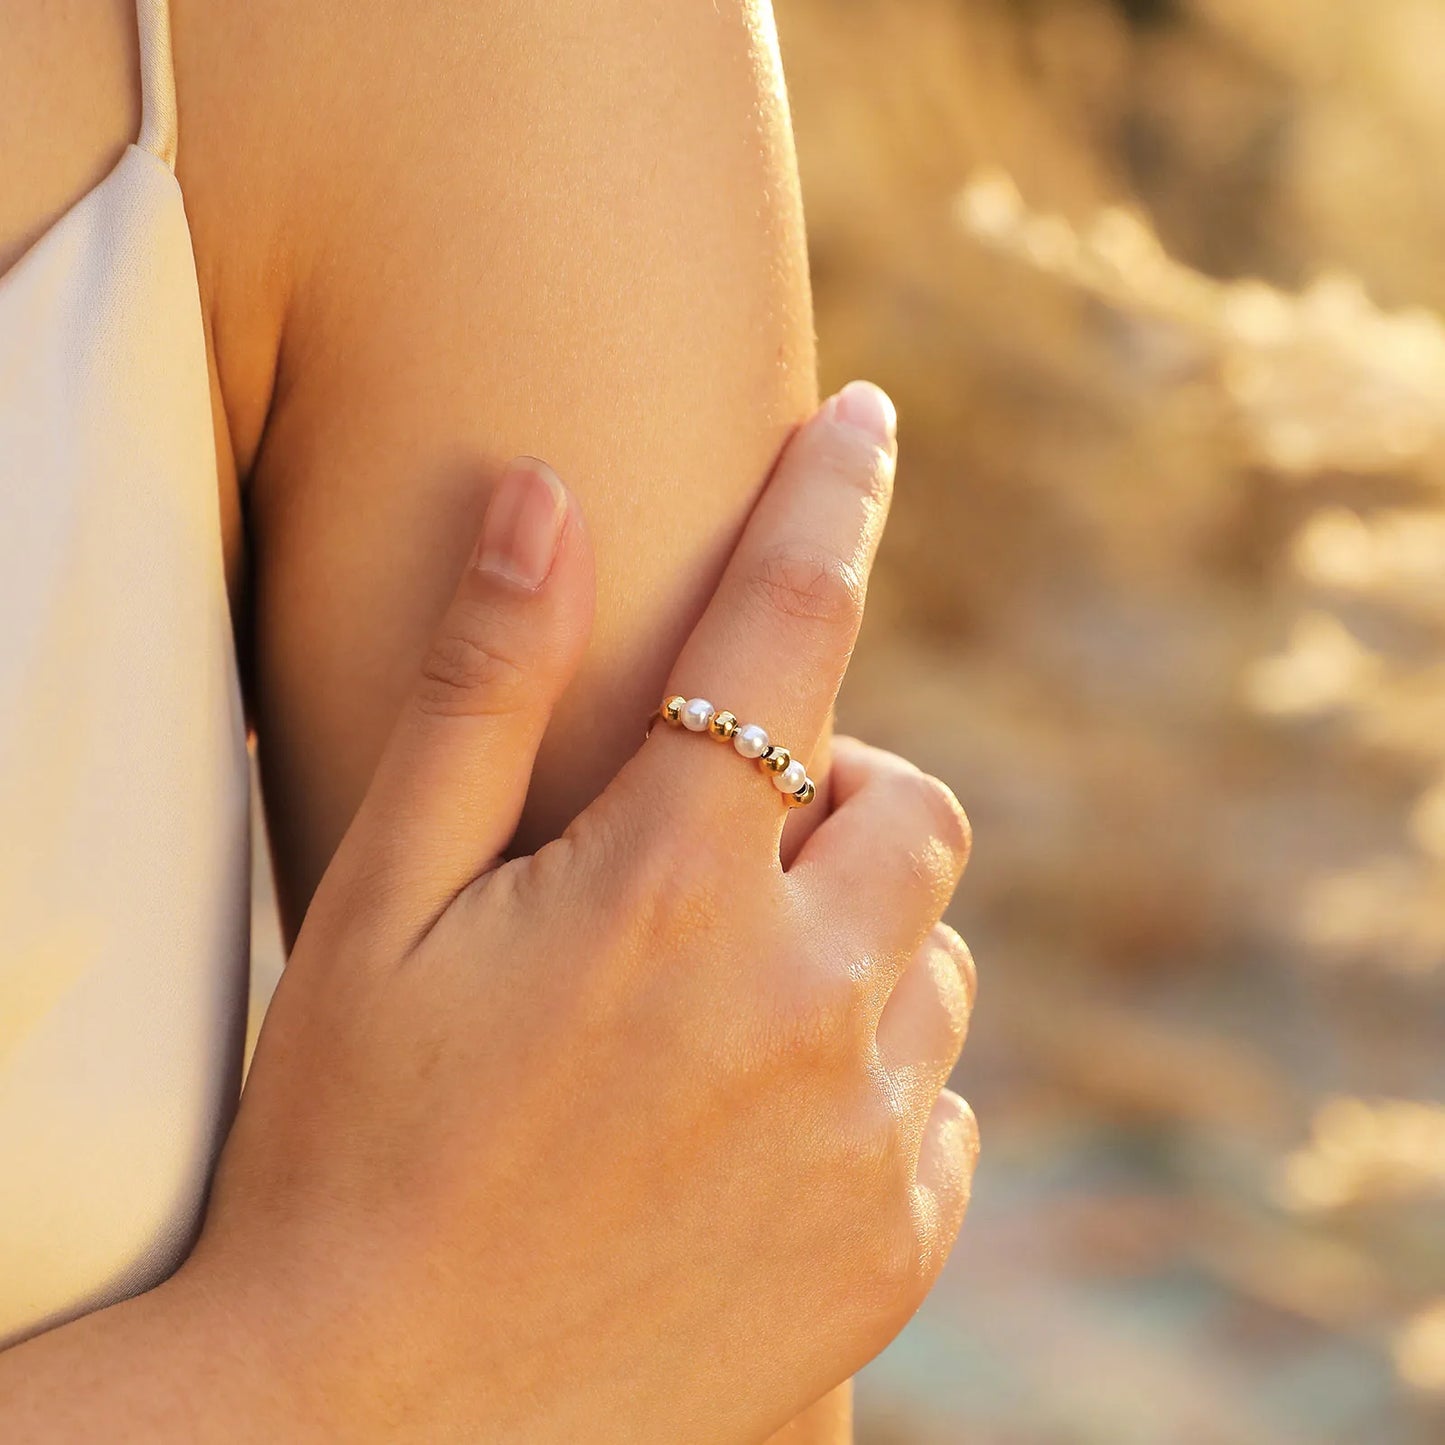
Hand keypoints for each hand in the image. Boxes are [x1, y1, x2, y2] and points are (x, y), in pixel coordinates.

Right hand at [183, 383, 977, 1442]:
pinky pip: (941, 1098)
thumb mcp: (382, 907)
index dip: (826, 504)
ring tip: (727, 999)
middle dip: (845, 792)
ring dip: (858, 937)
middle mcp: (799, 999)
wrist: (379, 1428)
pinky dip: (874, 1071)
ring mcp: (862, 1131)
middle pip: (915, 808)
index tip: (863, 418)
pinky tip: (759, 1117)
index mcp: (666, 892)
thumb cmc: (350, 1148)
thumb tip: (541, 493)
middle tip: (738, 839)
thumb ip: (477, 689)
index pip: (783, 634)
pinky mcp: (893, 1242)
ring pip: (937, 956)